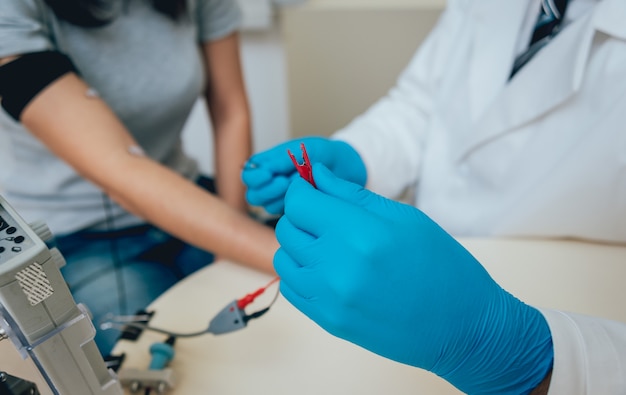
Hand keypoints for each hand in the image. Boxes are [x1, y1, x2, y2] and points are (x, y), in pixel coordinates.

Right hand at [242, 137, 365, 213]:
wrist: (347, 167)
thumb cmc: (325, 154)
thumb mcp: (305, 149)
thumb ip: (283, 159)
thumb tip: (264, 169)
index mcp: (270, 163)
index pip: (249, 174)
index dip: (254, 177)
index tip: (268, 174)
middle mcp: (272, 182)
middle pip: (253, 195)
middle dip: (267, 190)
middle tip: (285, 182)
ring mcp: (282, 198)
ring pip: (266, 206)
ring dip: (279, 198)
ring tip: (297, 187)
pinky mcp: (294, 211)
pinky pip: (284, 215)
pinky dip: (291, 207)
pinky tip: (305, 197)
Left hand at [274, 164, 552, 393]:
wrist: (460, 326)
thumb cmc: (441, 266)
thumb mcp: (404, 217)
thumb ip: (352, 194)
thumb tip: (316, 174)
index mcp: (360, 233)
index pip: (299, 202)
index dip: (302, 189)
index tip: (312, 188)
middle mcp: (337, 267)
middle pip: (288, 228)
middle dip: (301, 214)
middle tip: (326, 214)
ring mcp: (329, 298)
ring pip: (283, 258)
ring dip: (299, 244)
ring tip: (328, 243)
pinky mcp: (328, 320)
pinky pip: (291, 287)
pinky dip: (301, 272)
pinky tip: (326, 267)